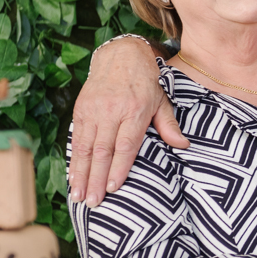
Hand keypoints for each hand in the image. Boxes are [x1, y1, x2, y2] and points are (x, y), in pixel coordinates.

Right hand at [68, 38, 188, 206]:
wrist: (121, 55)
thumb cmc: (146, 82)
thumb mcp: (162, 100)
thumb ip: (169, 125)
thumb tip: (183, 145)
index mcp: (134, 110)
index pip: (125, 145)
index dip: (118, 168)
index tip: (113, 189)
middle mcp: (111, 111)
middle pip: (102, 151)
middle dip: (96, 179)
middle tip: (93, 202)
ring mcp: (93, 110)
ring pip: (84, 147)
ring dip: (81, 174)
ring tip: (79, 196)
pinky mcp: (80, 109)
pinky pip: (75, 139)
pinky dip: (73, 160)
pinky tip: (73, 178)